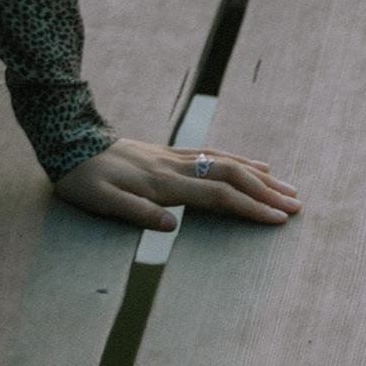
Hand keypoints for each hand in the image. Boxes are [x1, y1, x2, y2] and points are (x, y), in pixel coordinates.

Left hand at [54, 137, 297, 227]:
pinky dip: (238, 161)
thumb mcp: (100, 201)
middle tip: (298, 206)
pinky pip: (212, 155)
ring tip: (287, 188)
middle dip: (265, 192)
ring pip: (224, 163)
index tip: (278, 219)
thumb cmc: (82, 178)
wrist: (67, 140)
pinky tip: (253, 166)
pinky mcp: (168, 153)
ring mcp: (173, 157)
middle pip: (229, 176)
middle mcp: (173, 166)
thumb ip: (135, 213)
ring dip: (258, 176)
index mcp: (161, 183)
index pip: (215, 196)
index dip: (249, 208)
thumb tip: (172, 225)